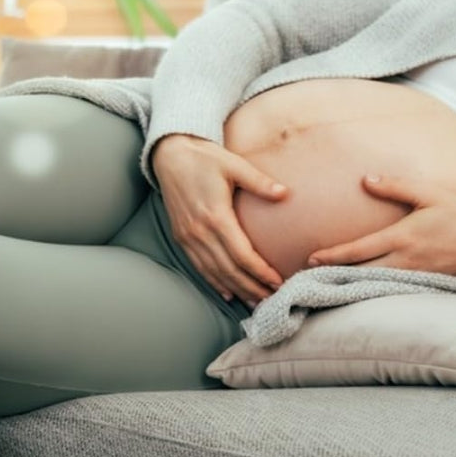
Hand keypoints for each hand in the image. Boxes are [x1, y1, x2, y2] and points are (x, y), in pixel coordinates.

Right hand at [151, 133, 286, 305]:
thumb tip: (285, 193)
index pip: (242, 254)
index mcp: (216, 216)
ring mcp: (188, 237)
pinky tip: (228, 291)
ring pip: (214, 272)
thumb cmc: (205, 158)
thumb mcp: (234, 164)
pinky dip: (214, 282)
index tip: (278, 281)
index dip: (260, 271)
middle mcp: (200, 231)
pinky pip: (199, 266)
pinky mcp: (181, 237)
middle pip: (229, 270)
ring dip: (236, 289)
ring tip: (255, 300)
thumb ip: (259, 182)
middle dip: (252, 287)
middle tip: (272, 298)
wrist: (171, 156)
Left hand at [306, 173, 455, 279]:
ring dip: (349, 283)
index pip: (359, 250)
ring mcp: (413, 276)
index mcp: (401, 237)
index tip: (312, 258)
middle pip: (360, 271)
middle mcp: (404, 260)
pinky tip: (359, 288)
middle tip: (307, 276)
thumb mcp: (427, 193)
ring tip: (326, 283)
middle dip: (333, 274)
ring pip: (373, 283)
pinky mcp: (422, 285)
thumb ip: (395, 186)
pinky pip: (390, 288)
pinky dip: (371, 289)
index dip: (333, 255)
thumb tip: (365, 180)